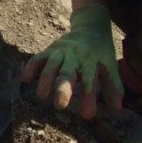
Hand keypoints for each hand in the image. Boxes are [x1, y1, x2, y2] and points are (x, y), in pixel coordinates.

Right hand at [22, 4, 121, 118]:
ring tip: (40, 95)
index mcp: (92, 60)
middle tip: (59, 106)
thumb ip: (112, 86)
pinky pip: (38, 58)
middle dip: (63, 88)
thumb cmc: (100, 52)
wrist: (90, 26)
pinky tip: (25, 79)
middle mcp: (75, 55)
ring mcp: (61, 51)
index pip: (90, 80)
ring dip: (45, 78)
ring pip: (52, 64)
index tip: (87, 115)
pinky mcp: (50, 50)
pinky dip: (31, 67)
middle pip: (68, 72)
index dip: (88, 97)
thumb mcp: (109, 66)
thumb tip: (116, 109)